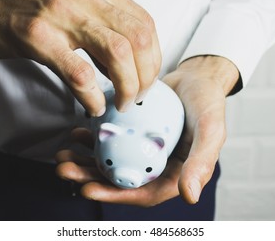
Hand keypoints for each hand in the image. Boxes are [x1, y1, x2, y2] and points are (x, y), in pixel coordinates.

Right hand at [0, 0, 160, 115]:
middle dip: (145, 76)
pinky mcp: (37, 36)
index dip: (154, 58)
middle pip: (138, 39)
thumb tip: (130, 63)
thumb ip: (104, 26)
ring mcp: (61, 14)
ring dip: (126, 86)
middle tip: (137, 97)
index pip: (145, 24)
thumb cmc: (32, 8)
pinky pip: (79, 72)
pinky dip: (93, 95)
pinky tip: (93, 106)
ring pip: (116, 53)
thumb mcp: (75, 4)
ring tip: (121, 104)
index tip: (147, 80)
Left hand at [56, 56, 239, 205]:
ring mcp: (141, 149)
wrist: (198, 78)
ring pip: (110, 162)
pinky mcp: (132, 133)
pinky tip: (77, 133)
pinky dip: (92, 140)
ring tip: (63, 155)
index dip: (114, 196)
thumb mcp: (210, 131)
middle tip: (65, 169)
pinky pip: (111, 141)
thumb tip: (190, 196)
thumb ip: (202, 162)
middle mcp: (155, 165)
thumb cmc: (208, 104)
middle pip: (120, 179)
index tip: (88, 189)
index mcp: (174, 174)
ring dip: (84, 161)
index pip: (142, 193)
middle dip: (89, 178)